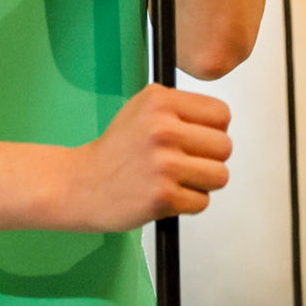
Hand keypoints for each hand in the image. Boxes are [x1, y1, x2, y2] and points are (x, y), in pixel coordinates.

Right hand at [70, 83, 231, 231]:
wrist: (81, 184)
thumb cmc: (116, 149)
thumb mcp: (142, 107)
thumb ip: (181, 105)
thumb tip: (221, 119)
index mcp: (160, 102)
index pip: (221, 115)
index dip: (214, 129)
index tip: (197, 138)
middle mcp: (163, 130)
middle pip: (225, 147)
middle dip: (209, 158)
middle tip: (185, 162)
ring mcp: (163, 164)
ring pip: (220, 176)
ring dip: (202, 183)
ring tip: (177, 179)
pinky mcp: (163, 196)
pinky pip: (202, 202)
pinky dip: (187, 203)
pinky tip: (166, 193)